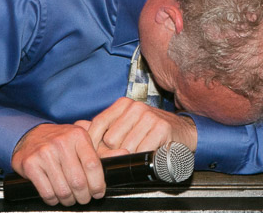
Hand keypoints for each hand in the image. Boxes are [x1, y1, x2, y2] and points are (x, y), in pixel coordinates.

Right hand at [10, 123, 106, 206]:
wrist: (31, 135)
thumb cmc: (61, 141)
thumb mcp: (82, 140)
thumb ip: (101, 150)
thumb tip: (125, 154)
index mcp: (78, 135)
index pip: (92, 165)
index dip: (98, 184)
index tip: (99, 192)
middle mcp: (61, 142)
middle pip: (78, 181)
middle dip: (84, 196)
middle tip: (85, 199)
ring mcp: (44, 153)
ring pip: (63, 190)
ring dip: (69, 200)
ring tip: (71, 199)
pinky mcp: (30, 164)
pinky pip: (46, 192)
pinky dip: (53, 200)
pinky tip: (56, 197)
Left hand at [80, 97, 197, 154]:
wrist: (183, 133)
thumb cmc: (151, 131)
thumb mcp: (126, 125)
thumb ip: (103, 126)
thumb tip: (78, 126)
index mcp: (124, 104)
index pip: (98, 123)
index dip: (93, 143)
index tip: (94, 156)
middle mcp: (135, 107)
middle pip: (110, 140)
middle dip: (113, 153)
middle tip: (122, 157)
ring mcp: (149, 116)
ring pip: (125, 148)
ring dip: (129, 158)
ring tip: (137, 155)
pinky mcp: (161, 128)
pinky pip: (142, 151)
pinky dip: (143, 159)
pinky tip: (148, 154)